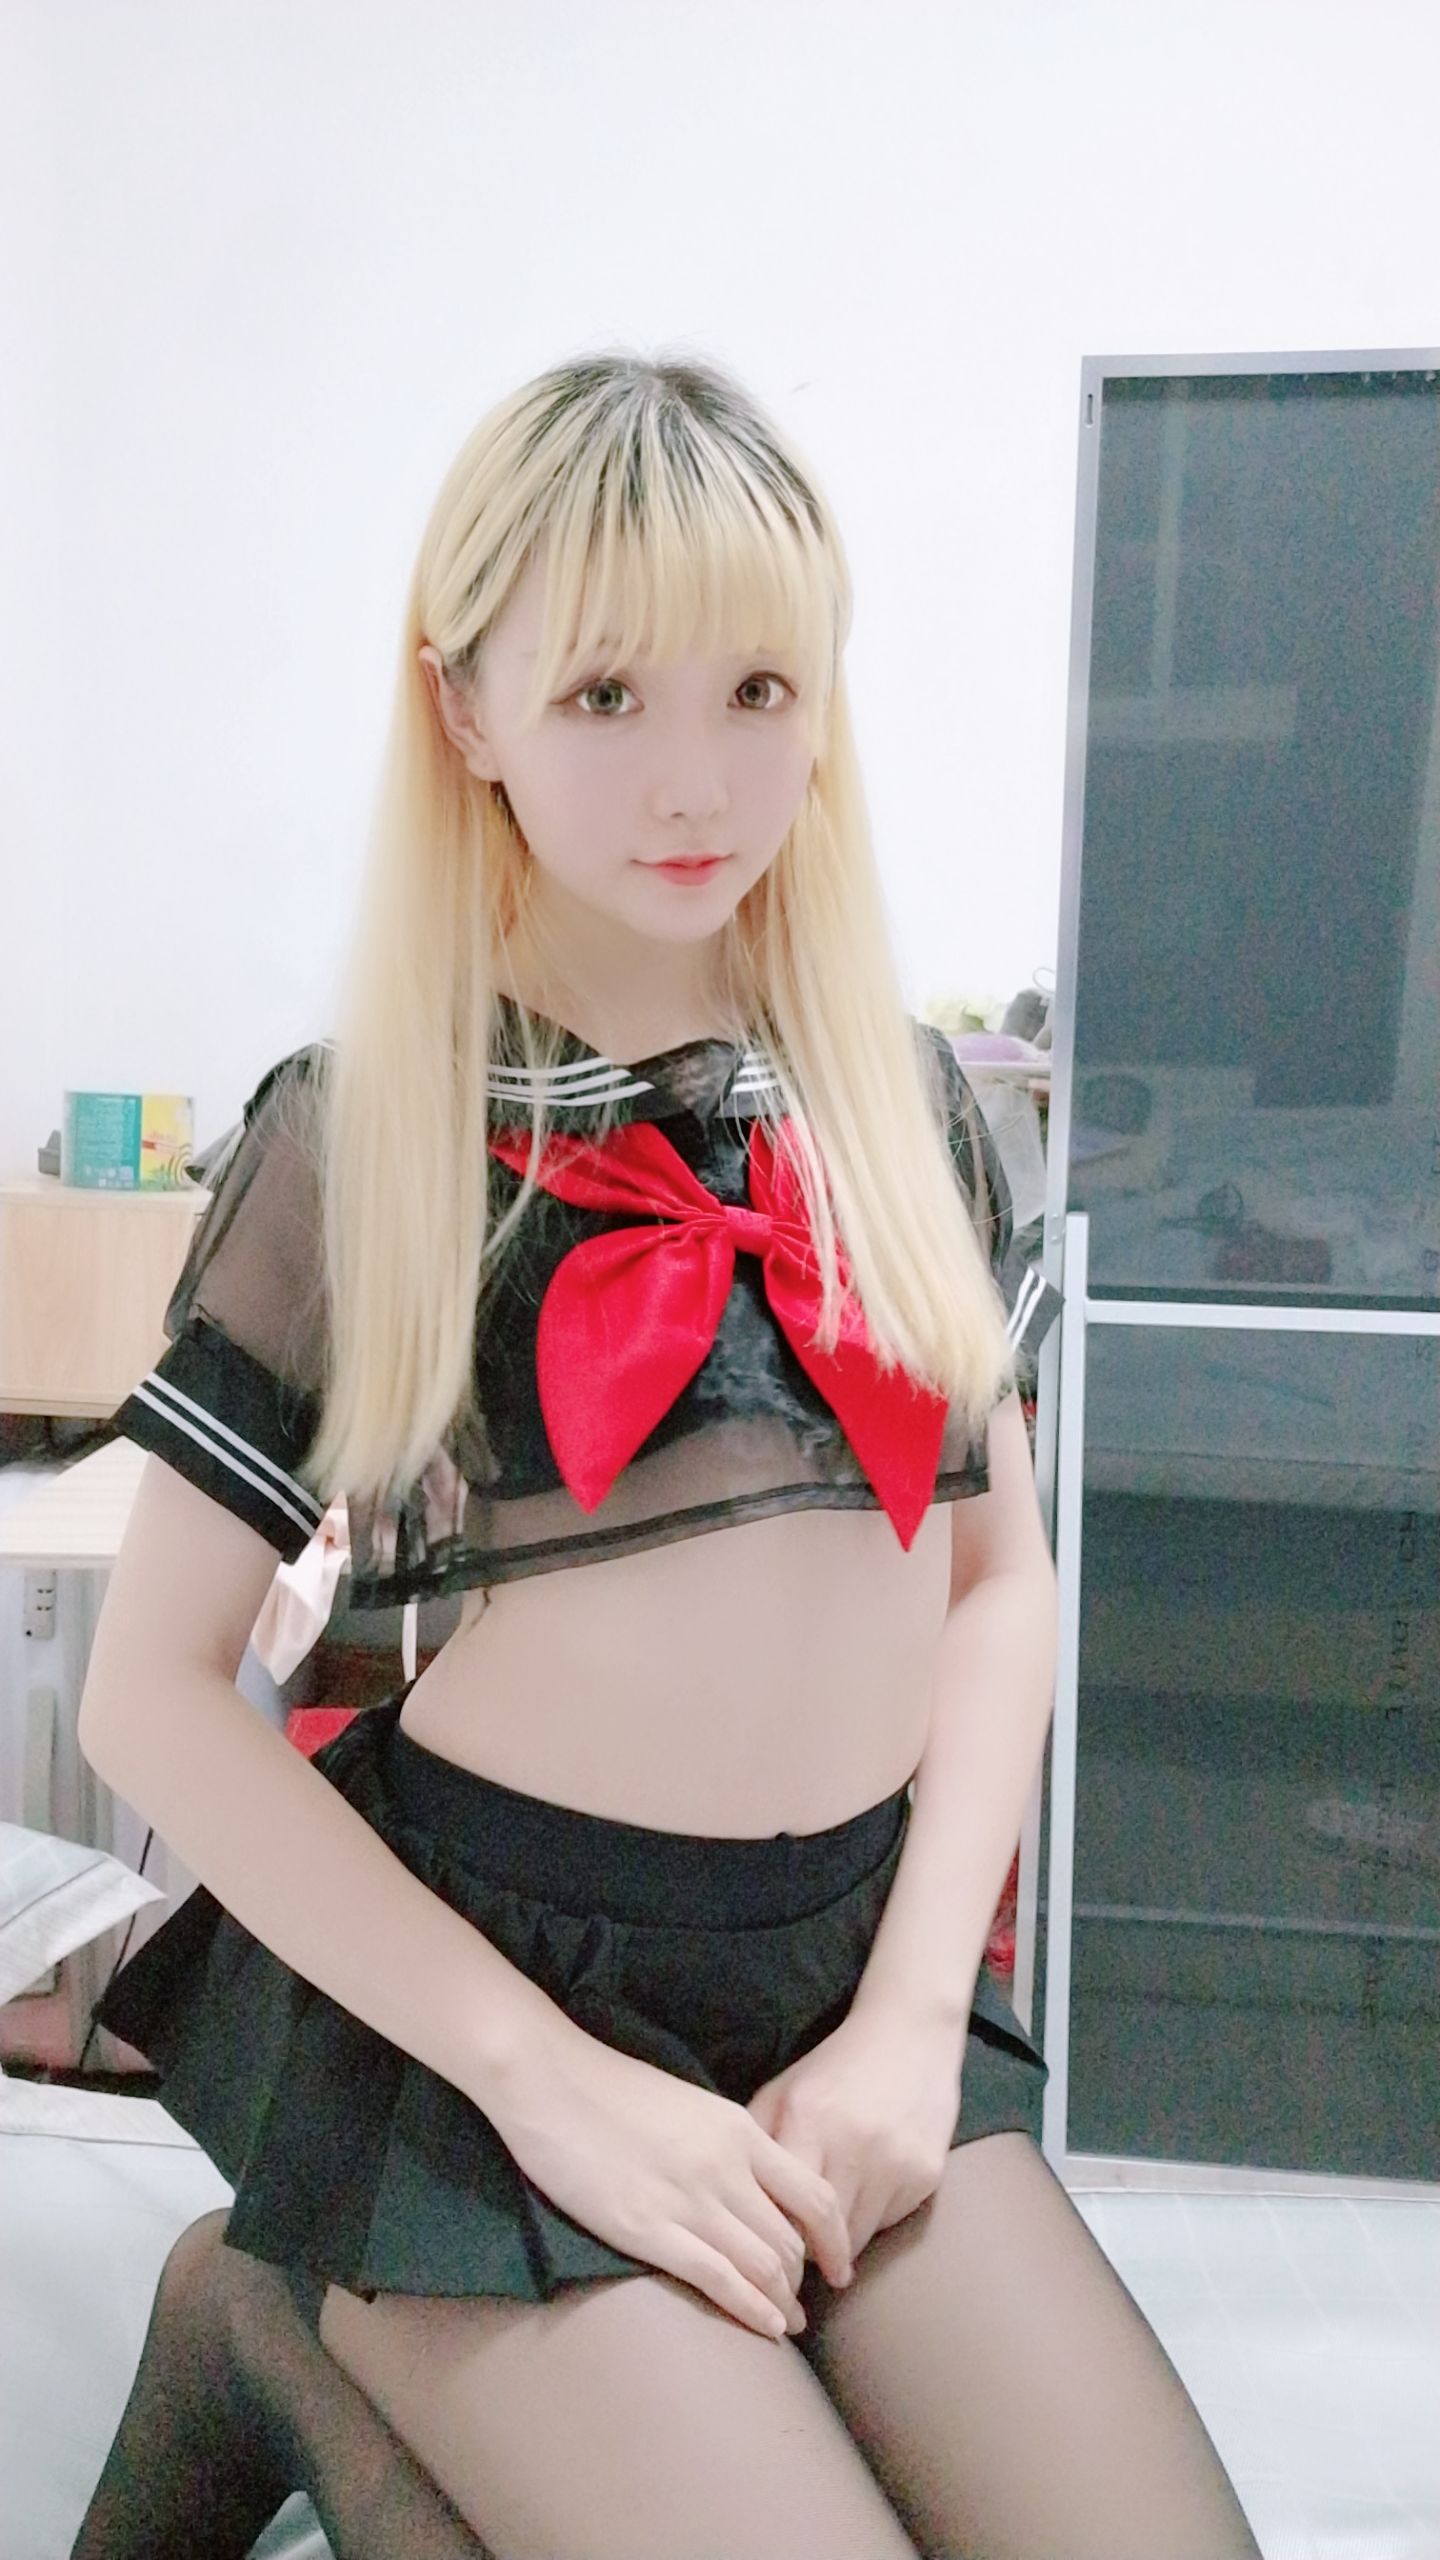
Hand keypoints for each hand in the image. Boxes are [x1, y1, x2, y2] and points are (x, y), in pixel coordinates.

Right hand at [485, 2018, 855, 2340]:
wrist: (549, 2078)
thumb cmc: (611, 2088)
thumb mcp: (689, 2104)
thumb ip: (726, 2141)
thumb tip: (751, 2181)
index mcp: (738, 2130)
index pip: (812, 2195)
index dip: (835, 2238)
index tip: (837, 2262)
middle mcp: (725, 2166)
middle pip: (790, 2239)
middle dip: (804, 2279)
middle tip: (804, 2302)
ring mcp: (688, 2199)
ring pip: (763, 2266)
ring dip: (781, 2302)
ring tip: (787, 2324)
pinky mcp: (647, 2229)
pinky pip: (719, 2279)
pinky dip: (751, 2310)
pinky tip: (765, 2329)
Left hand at [744, 2005, 963, 2264]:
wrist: (910, 2034)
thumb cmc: (836, 2068)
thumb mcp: (784, 2091)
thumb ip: (755, 2142)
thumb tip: (733, 2203)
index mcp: (808, 2120)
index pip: (782, 2211)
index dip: (771, 2236)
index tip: (765, 2245)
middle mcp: (854, 2145)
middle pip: (820, 2237)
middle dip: (803, 2249)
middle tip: (794, 2251)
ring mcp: (895, 2163)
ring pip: (856, 2240)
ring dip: (838, 2243)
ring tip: (826, 2227)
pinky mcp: (926, 2175)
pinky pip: (888, 2223)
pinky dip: (871, 2219)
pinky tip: (866, 2192)